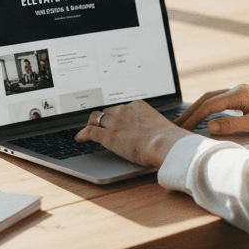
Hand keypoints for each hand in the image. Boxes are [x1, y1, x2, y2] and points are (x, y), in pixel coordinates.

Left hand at [75, 100, 191, 168]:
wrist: (164, 143)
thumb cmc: (168, 139)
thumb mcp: (161, 126)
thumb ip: (154, 127)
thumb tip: (158, 136)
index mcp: (138, 105)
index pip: (122, 107)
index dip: (118, 114)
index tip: (117, 118)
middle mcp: (124, 110)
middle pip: (108, 111)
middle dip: (104, 117)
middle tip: (101, 123)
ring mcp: (114, 123)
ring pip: (96, 118)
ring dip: (92, 123)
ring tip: (89, 128)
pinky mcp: (108, 136)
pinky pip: (89, 132)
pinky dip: (82, 134)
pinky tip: (79, 138)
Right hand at [174, 84, 248, 135]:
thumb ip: (231, 125)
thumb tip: (209, 125)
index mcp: (238, 94)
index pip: (209, 106)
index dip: (193, 117)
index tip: (181, 129)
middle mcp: (238, 89)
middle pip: (207, 98)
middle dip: (191, 111)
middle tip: (177, 124)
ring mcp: (243, 92)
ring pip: (214, 98)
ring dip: (200, 109)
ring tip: (188, 121)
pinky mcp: (247, 97)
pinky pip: (222, 101)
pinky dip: (211, 108)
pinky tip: (208, 117)